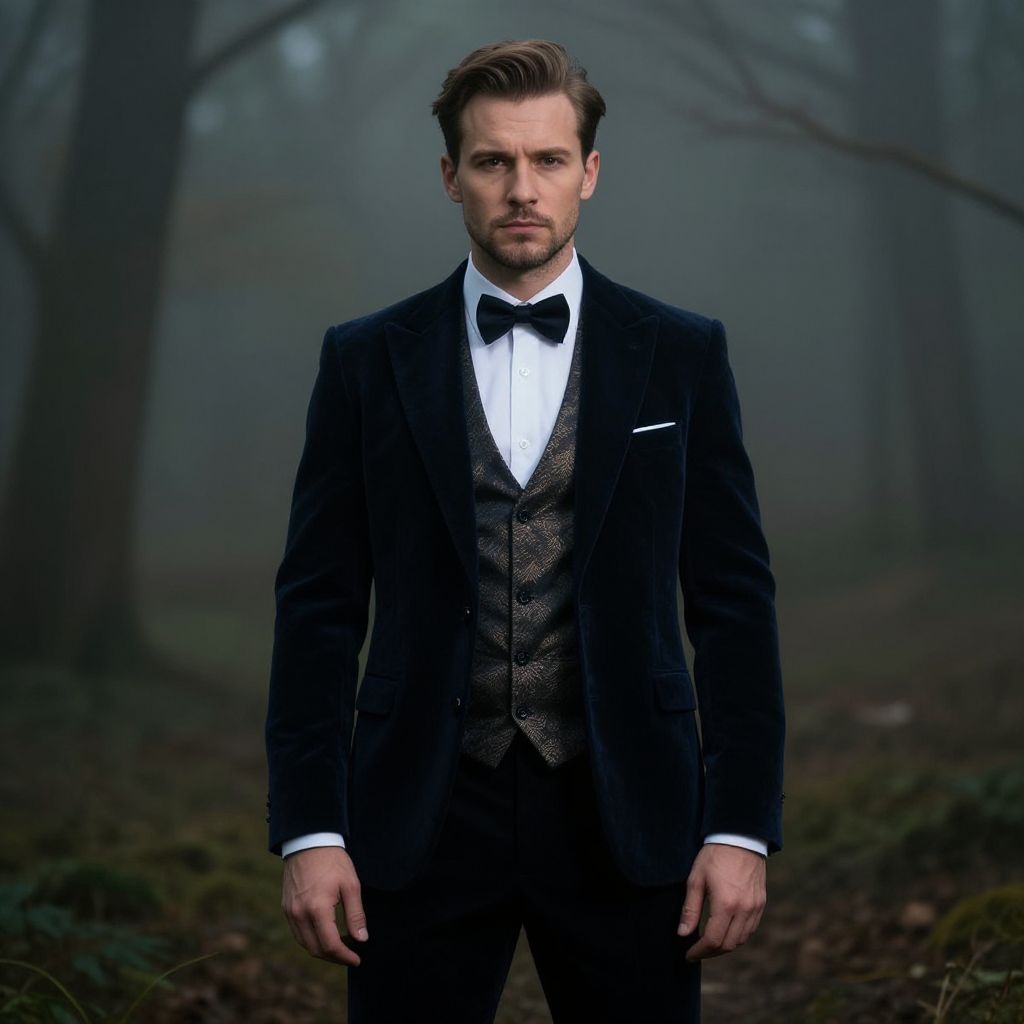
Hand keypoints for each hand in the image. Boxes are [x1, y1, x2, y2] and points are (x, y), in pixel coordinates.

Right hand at [282, 846, 366, 966]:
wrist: (309, 841)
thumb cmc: (333, 861)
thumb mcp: (351, 885)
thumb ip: (356, 914)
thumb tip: (361, 939)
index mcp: (317, 909)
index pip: (330, 945)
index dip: (345, 956)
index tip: (357, 959)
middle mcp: (299, 914)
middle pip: (316, 949)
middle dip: (334, 957)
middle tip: (351, 955)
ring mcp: (290, 912)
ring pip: (305, 944)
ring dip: (322, 950)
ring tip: (340, 946)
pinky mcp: (286, 908)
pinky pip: (298, 933)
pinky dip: (311, 939)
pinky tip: (325, 934)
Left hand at [678, 843, 765, 959]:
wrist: (740, 838)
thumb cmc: (714, 856)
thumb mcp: (696, 879)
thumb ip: (690, 909)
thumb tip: (682, 933)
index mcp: (726, 904)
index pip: (713, 940)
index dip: (699, 951)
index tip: (688, 954)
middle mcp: (744, 909)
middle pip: (728, 944)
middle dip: (711, 952)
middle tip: (696, 951)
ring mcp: (755, 907)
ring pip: (741, 940)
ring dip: (725, 946)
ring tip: (709, 943)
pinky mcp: (761, 903)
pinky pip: (750, 929)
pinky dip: (737, 936)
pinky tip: (725, 931)